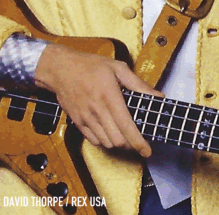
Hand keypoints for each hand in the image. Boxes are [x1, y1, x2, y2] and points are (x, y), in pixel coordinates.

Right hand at [34, 44, 162, 157]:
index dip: (138, 142)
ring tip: (124, 133)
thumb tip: (157, 96)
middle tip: (137, 138)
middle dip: (130, 143)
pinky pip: (93, 140)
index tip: (147, 151)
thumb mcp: (118, 68)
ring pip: (106, 143)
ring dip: (117, 142)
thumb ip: (138, 84)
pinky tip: (109, 130)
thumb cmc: (90, 66)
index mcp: (110, 97)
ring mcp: (86, 118)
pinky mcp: (77, 122)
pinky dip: (104, 140)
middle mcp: (97, 111)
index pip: (126, 126)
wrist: (60, 69)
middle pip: (117, 140)